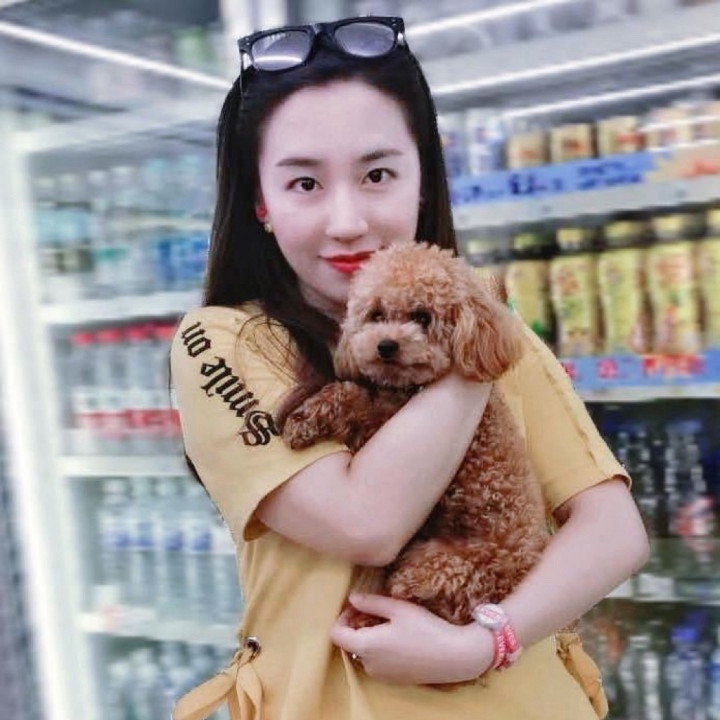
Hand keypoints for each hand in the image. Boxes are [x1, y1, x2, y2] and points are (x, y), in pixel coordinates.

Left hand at [330, 593, 493, 684]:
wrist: (455, 656)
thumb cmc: (426, 629)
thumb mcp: (398, 608)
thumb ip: (371, 602)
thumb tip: (352, 599)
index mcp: (366, 646)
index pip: (336, 634)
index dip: (342, 617)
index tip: (358, 606)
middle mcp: (369, 665)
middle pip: (349, 643)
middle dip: (357, 625)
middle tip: (374, 610)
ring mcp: (381, 675)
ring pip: (363, 652)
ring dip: (369, 637)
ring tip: (388, 623)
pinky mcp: (394, 680)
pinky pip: (377, 662)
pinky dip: (380, 649)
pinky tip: (398, 638)